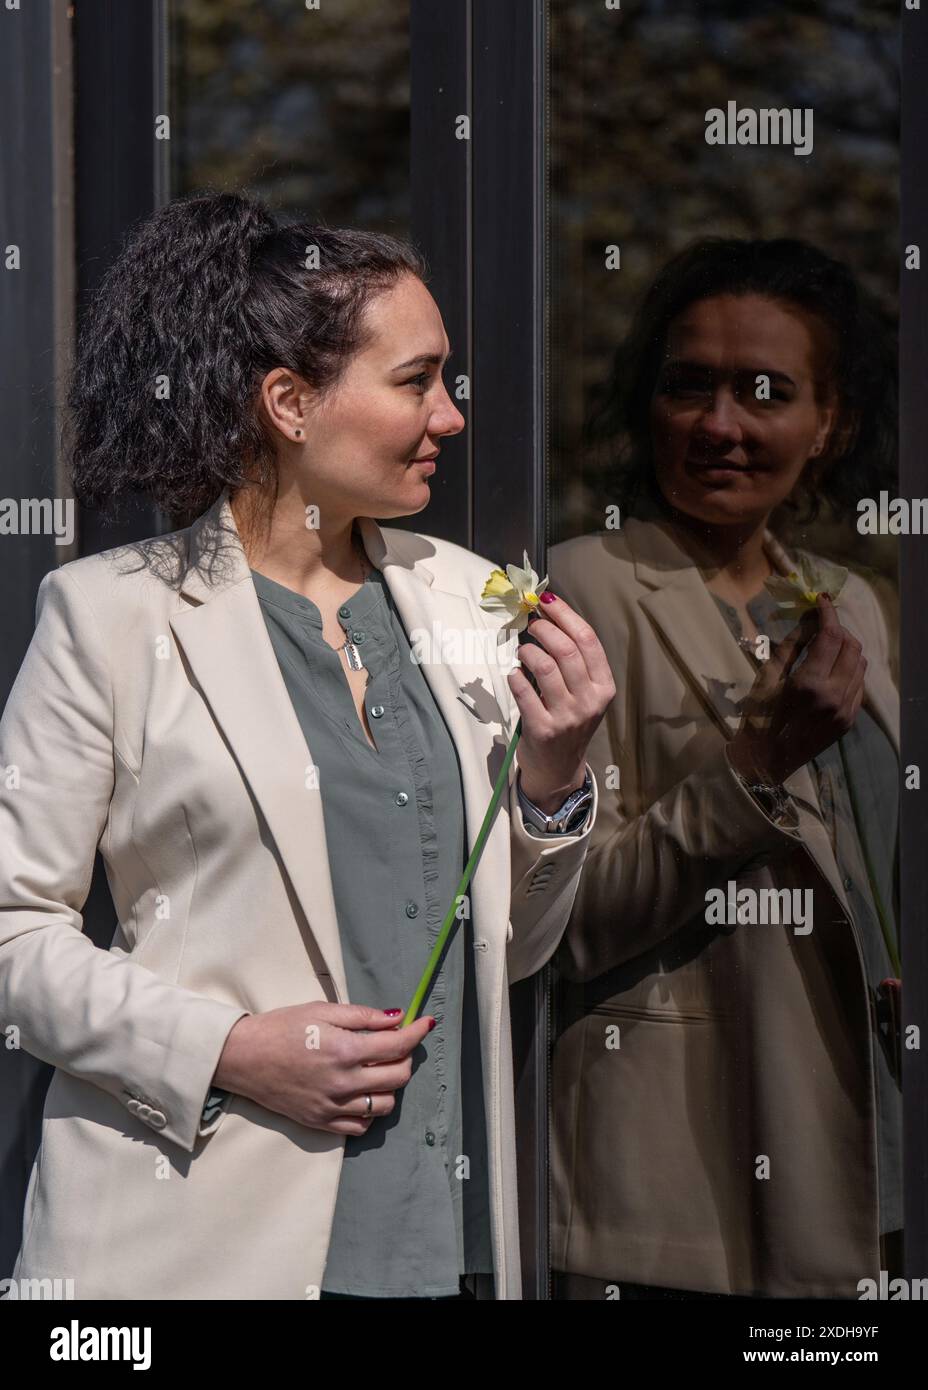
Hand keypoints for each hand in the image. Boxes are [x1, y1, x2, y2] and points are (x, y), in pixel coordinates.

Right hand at [213, 1002, 434, 1135]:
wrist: (243, 1057)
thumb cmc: (281, 1028)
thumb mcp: (321, 1011)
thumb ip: (363, 1016)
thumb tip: (397, 1017)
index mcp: (344, 1050)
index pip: (397, 1045)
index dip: (417, 1032)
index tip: (426, 1023)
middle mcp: (343, 1082)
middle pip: (398, 1076)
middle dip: (407, 1057)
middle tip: (398, 1044)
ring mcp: (332, 1106)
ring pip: (385, 1104)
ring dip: (391, 1085)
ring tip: (379, 1068)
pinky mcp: (321, 1122)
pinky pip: (361, 1126)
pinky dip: (370, 1110)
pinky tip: (362, 1092)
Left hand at [507, 592, 615, 813]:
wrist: (559, 769)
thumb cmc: (569, 722)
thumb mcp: (584, 693)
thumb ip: (573, 661)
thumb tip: (548, 615)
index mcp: (604, 687)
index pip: (588, 640)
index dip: (565, 614)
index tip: (547, 600)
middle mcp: (590, 701)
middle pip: (566, 649)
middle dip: (543, 628)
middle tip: (530, 623)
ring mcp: (567, 717)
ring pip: (544, 667)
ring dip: (527, 651)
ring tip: (522, 651)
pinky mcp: (543, 730)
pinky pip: (523, 691)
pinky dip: (514, 676)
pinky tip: (514, 675)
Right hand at [728, 593, 866, 785]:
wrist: (766, 761)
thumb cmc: (757, 716)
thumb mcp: (767, 676)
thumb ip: (792, 644)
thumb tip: (810, 617)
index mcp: (809, 683)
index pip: (831, 636)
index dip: (828, 613)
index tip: (822, 600)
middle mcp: (833, 695)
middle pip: (852, 646)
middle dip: (839, 629)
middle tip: (822, 625)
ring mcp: (845, 710)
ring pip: (860, 664)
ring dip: (846, 649)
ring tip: (826, 647)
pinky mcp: (849, 720)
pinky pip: (859, 685)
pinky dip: (849, 670)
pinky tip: (830, 672)